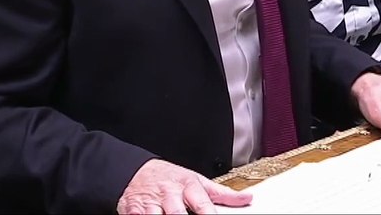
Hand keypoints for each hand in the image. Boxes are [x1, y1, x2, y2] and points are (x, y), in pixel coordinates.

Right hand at [117, 159, 250, 214]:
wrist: (137, 170)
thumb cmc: (172, 178)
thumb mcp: (198, 181)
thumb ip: (222, 194)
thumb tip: (247, 199)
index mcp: (188, 186)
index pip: (202, 204)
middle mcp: (169, 194)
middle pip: (177, 213)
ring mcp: (151, 202)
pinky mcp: (133, 209)